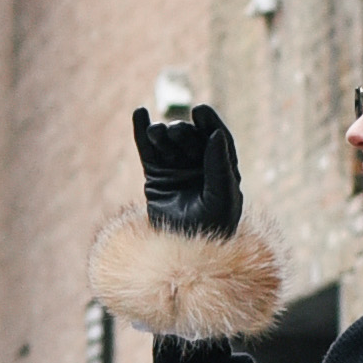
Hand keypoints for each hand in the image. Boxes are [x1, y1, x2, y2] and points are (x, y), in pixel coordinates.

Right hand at [132, 102, 242, 238]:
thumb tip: (216, 134)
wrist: (184, 251)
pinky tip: (139, 112)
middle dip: (183, 133)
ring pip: (168, 143)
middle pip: (190, 139)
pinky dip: (142, 131)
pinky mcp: (156, 176)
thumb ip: (220, 166)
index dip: (210, 122)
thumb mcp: (222, 197)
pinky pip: (148, 150)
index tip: (200, 111)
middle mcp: (200, 165)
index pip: (217, 138)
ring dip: (162, 133)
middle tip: (176, 132)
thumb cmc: (212, 227)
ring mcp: (177, 169)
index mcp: (221, 168)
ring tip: (157, 132)